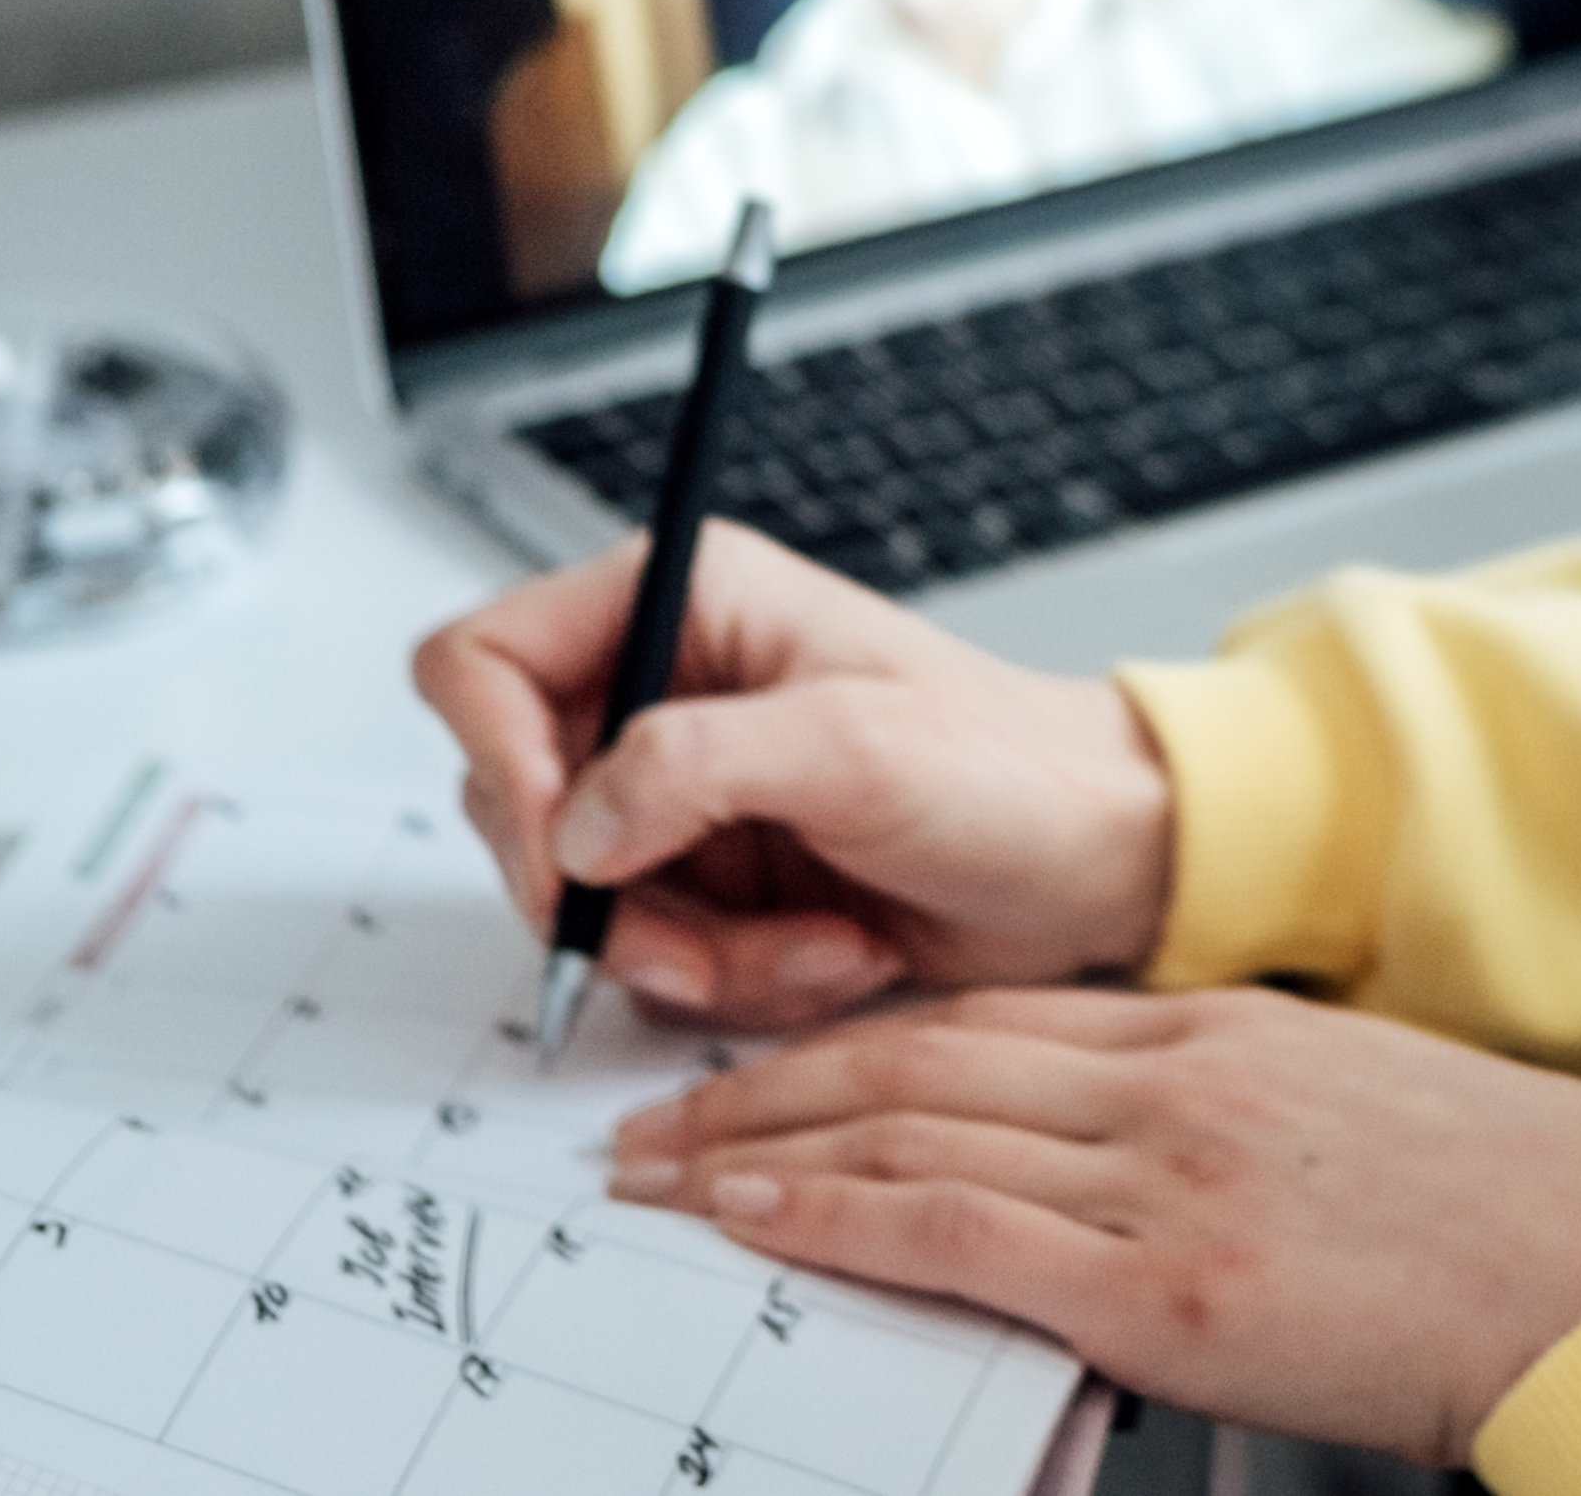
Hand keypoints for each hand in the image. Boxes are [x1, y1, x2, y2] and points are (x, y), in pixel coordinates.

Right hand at [410, 524, 1174, 1025]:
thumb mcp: (856, 744)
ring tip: (819, 945)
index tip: (565, 855)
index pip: (483, 663)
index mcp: (683, 602)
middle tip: (704, 945)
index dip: (497, 762)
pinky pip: (650, 957)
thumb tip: (572, 827)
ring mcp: (678, 794)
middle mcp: (662, 690)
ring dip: (694, 954)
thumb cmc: (1008, 766)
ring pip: (581, 905)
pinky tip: (834, 953)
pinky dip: (737, 978)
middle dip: (613, 902)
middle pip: (514, 807)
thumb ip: (695, 765)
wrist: (1097, 861)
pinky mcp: (709, 879)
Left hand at [605, 986, 1580, 1469]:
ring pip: (912, 1125)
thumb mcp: (1344, 1124)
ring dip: (763, 1142)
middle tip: (660, 1108)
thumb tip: (1112, 1157)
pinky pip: (953, 1226)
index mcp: (1216, 1037)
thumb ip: (1220, 1120)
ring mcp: (1161, 1176)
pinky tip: (758, 1215)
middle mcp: (1171, 1084)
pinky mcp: (1159, 1282)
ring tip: (667, 1165)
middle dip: (770, 1081)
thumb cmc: (1503, 1215)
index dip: (851, 1034)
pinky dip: (835, 1212)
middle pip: (922, 1055)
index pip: (987, 1014)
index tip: (767, 1061)